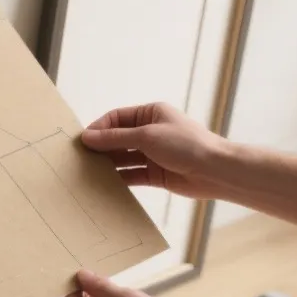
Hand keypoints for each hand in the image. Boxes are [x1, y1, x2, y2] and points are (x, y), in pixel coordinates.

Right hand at [79, 102, 232, 199]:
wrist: (214, 171)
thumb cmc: (185, 145)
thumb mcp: (146, 136)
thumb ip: (115, 138)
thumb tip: (88, 137)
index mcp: (151, 114)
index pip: (117, 117)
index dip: (99, 128)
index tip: (83, 140)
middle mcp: (151, 132)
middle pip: (118, 138)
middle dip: (101, 147)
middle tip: (81, 157)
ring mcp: (153, 154)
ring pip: (124, 157)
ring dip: (108, 163)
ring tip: (89, 171)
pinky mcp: (155, 174)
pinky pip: (132, 174)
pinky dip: (119, 178)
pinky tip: (105, 183)